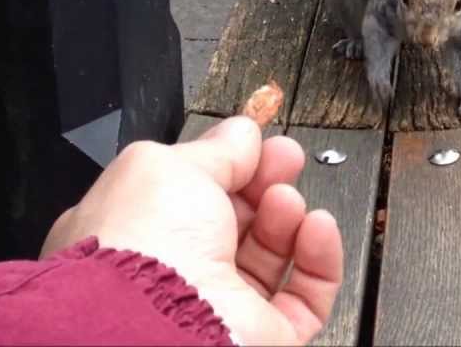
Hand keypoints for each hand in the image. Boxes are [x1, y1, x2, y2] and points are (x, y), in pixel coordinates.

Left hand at [41, 116, 342, 345]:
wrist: (157, 320)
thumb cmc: (142, 246)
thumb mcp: (170, 166)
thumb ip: (214, 149)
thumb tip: (243, 133)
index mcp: (141, 233)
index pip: (193, 194)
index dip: (227, 165)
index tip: (255, 144)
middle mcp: (178, 275)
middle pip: (237, 222)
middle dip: (266, 184)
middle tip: (285, 160)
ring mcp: (221, 307)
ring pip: (271, 258)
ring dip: (289, 218)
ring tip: (288, 199)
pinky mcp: (263, 335)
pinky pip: (305, 297)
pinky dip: (319, 259)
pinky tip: (317, 227)